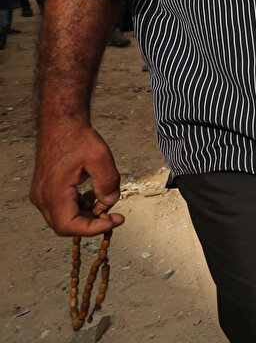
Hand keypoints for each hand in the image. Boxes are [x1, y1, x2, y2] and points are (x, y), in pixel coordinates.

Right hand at [29, 122, 124, 236]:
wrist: (61, 125)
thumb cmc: (78, 138)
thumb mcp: (100, 158)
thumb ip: (107, 183)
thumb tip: (110, 203)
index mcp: (53, 193)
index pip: (70, 226)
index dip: (94, 229)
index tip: (115, 221)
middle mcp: (43, 198)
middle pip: (66, 226)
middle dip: (91, 223)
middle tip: (113, 215)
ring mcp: (42, 195)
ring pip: (64, 218)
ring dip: (86, 215)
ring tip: (104, 200)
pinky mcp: (45, 190)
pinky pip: (62, 208)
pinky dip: (79, 207)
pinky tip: (92, 194)